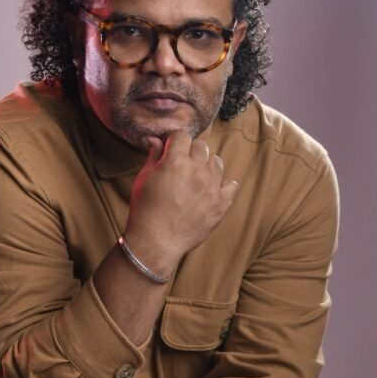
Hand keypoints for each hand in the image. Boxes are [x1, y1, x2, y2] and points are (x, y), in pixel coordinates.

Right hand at [125, 131, 238, 270]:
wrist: (156, 242)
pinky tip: (214, 189)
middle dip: (191, 151)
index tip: (171, 148)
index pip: (182, 136)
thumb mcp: (144, 179)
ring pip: (217, 162)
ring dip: (207, 165)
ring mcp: (212, 187)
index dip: (174, 140)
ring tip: (197, 177)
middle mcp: (197, 171)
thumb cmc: (145, 210)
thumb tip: (153, 139)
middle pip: (201, 146)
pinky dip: (225, 185)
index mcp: (176, 162)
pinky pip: (232, 185)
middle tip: (183, 164)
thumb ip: (153, 156)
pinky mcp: (221, 204)